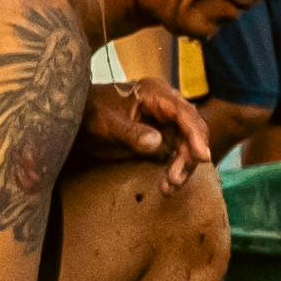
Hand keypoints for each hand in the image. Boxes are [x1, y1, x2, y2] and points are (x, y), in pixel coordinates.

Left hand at [83, 73, 206, 190]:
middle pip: (191, 130)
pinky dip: (174, 169)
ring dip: (182, 166)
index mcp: (154, 93)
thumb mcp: (106, 125)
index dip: (195, 135)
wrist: (78, 120)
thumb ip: (131, 133)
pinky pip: (176, 153)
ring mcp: (165, 121)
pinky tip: (167, 185)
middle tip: (175, 179)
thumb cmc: (89, 114)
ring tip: (169, 186)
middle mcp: (165, 105)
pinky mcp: (162, 137)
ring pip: (186, 145)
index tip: (202, 157)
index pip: (183, 113)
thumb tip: (158, 143)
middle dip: (188, 155)